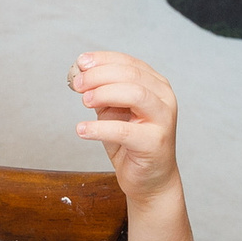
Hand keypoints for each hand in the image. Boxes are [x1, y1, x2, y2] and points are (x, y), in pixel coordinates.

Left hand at [71, 51, 182, 200]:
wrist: (150, 180)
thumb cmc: (132, 144)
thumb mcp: (114, 112)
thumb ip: (102, 93)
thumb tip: (79, 75)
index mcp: (156, 85)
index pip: (129, 63)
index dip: (102, 60)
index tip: (80, 63)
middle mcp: (164, 98)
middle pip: (131, 75)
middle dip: (99, 76)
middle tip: (78, 84)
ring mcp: (163, 119)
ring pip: (134, 94)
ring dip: (104, 94)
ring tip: (84, 101)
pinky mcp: (155, 142)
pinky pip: (124, 130)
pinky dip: (99, 128)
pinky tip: (82, 129)